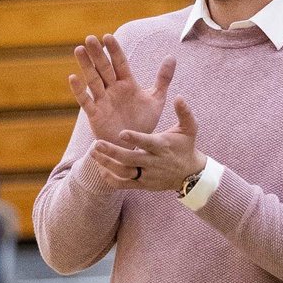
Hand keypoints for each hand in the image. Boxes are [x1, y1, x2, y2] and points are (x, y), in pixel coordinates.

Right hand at [69, 34, 175, 142]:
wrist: (134, 146)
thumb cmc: (143, 122)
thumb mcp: (156, 99)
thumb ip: (163, 79)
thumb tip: (171, 57)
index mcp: (127, 83)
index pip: (120, 63)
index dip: (114, 50)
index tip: (108, 36)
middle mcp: (113, 89)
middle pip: (104, 68)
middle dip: (98, 54)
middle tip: (90, 38)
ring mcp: (102, 100)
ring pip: (93, 80)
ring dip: (86, 66)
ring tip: (79, 50)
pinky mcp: (95, 114)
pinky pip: (86, 101)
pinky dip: (79, 90)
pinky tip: (73, 77)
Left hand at [90, 98, 204, 190]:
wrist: (189, 174)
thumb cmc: (186, 146)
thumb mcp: (189, 128)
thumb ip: (184, 112)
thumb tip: (179, 97)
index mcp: (163, 147)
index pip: (148, 143)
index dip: (135, 139)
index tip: (122, 133)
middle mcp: (154, 162)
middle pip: (131, 159)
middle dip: (113, 152)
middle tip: (97, 143)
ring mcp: (147, 175)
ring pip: (125, 172)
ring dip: (107, 164)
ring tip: (93, 153)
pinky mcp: (142, 185)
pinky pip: (124, 185)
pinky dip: (110, 179)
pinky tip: (100, 168)